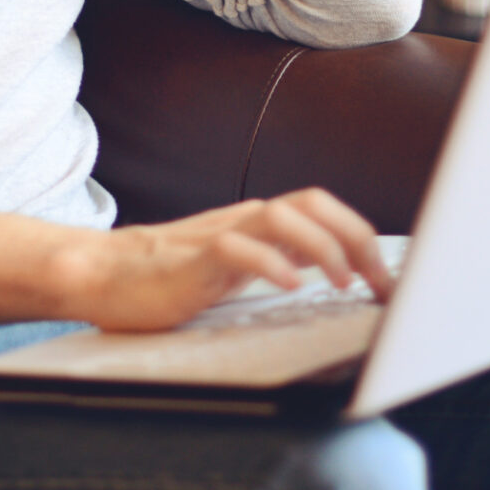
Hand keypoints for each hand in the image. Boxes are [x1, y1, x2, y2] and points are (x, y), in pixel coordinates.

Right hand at [68, 187, 395, 331]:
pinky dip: (270, 265)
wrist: (103, 274)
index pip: (323, 208)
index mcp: (259, 222)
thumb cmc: (172, 275)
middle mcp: (245, 220)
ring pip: (282, 216)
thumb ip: (283, 256)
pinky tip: (290, 287)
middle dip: (356, 238)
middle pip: (313, 202)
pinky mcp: (192, 261)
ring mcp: (218, 236)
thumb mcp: (241, 264)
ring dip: (322, 248)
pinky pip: (237, 249)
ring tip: (341, 283)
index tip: (387, 281)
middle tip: (378, 282)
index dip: (362, 237)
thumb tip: (339, 263)